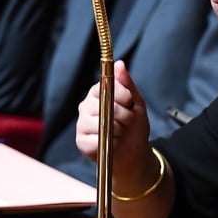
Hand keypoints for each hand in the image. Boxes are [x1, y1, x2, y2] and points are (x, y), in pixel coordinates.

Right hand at [75, 61, 150, 178]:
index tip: (130, 103)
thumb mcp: (136, 103)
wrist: (133, 154)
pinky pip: (96, 140)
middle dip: (124, 116)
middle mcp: (86, 106)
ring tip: (120, 133)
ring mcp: (82, 123)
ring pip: (102, 124)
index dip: (124, 96)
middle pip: (106, 105)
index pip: (108, 86)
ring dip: (118, 131)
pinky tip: (111, 143)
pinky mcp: (81, 141)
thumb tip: (119, 64)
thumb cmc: (134, 126)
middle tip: (126, 121)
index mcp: (98, 92)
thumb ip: (128, 84)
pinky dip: (110, 143)